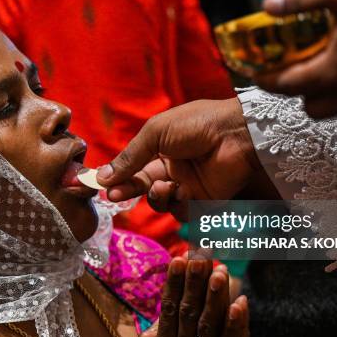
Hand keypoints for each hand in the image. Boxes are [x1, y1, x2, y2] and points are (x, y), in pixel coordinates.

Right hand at [97, 98, 259, 217]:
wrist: (234, 134)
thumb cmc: (195, 124)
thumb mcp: (155, 133)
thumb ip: (130, 157)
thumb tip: (102, 177)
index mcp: (160, 148)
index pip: (133, 167)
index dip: (118, 177)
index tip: (101, 186)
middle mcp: (172, 167)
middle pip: (143, 186)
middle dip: (128, 191)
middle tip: (115, 196)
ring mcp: (188, 184)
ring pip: (161, 201)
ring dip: (156, 196)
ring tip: (163, 186)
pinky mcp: (204, 200)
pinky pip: (182, 212)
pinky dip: (178, 204)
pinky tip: (182, 191)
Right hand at [135, 256, 251, 336]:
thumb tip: (147, 332)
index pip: (167, 309)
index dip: (173, 283)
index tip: (178, 258)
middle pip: (186, 311)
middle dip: (193, 281)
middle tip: (199, 254)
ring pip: (207, 325)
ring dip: (213, 296)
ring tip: (219, 271)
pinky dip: (236, 325)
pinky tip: (240, 303)